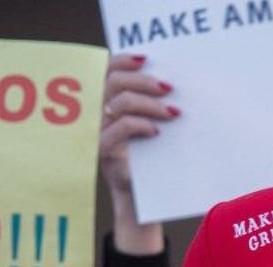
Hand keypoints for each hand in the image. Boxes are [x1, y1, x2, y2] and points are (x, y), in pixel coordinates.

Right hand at [101, 54, 178, 254]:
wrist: (143, 201)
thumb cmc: (151, 163)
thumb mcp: (153, 130)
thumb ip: (154, 107)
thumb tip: (174, 83)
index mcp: (108, 104)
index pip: (107, 71)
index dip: (123, 60)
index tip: (147, 59)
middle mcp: (98, 116)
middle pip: (112, 82)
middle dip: (142, 80)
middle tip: (168, 88)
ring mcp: (99, 133)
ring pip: (118, 102)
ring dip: (148, 102)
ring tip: (172, 112)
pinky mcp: (104, 152)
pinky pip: (119, 128)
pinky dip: (140, 125)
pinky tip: (156, 132)